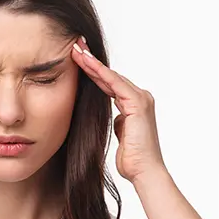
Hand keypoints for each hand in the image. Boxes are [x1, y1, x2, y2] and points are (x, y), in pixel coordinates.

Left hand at [71, 37, 165, 182]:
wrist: (144, 172)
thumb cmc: (132, 159)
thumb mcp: (121, 134)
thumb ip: (119, 122)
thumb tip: (115, 118)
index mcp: (135, 105)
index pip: (109, 83)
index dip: (93, 71)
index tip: (77, 59)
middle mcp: (141, 98)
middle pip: (110, 76)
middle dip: (91, 61)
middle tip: (75, 46)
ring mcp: (141, 99)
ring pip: (111, 76)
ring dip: (92, 63)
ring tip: (76, 50)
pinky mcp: (138, 104)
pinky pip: (115, 84)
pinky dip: (100, 72)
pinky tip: (87, 63)